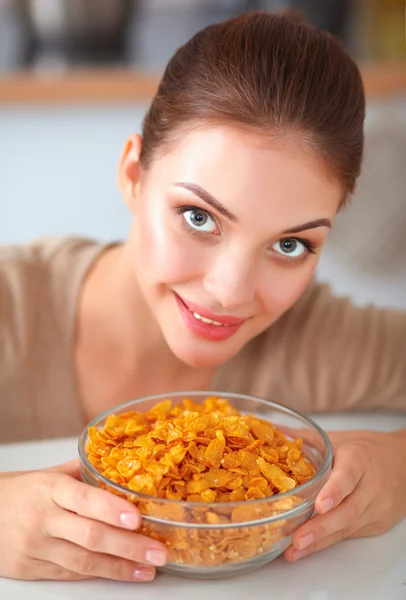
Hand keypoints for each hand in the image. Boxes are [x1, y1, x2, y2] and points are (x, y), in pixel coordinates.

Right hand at [0, 459, 167, 580]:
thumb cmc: (17, 491)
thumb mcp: (46, 473)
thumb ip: (82, 471)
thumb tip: (118, 462)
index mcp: (49, 488)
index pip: (84, 499)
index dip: (112, 510)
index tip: (138, 519)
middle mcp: (43, 518)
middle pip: (90, 536)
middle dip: (129, 546)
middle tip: (159, 551)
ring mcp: (36, 547)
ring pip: (83, 561)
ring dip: (120, 568)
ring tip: (148, 568)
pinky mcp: (30, 569)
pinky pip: (70, 573)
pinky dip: (99, 574)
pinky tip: (122, 573)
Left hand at [284, 429, 405, 561]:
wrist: (404, 463)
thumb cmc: (365, 449)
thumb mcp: (339, 438)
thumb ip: (306, 438)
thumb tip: (273, 430)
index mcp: (360, 459)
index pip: (348, 477)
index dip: (334, 492)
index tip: (319, 505)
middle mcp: (371, 486)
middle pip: (348, 510)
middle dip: (321, 527)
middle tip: (296, 539)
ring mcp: (377, 509)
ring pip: (348, 527)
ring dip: (320, 541)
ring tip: (294, 551)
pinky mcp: (377, 524)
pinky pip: (350, 534)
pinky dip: (327, 542)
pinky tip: (306, 549)